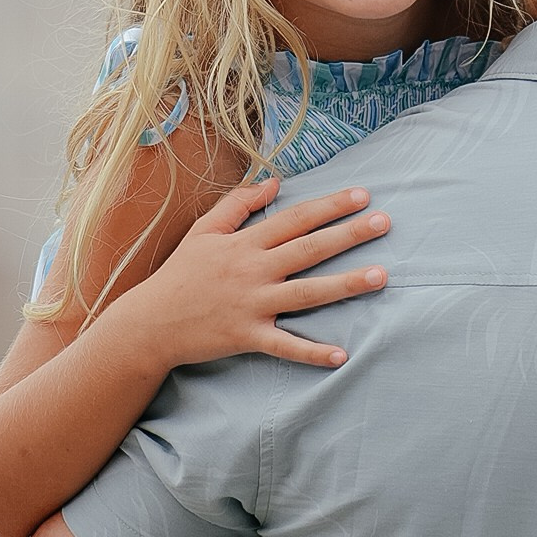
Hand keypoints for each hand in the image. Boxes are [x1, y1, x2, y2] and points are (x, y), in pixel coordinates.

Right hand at [125, 173, 390, 375]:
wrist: (150, 323)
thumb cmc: (180, 274)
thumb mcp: (204, 230)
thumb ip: (238, 204)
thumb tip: (272, 181)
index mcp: (244, 243)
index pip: (295, 218)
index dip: (330, 205)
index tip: (363, 195)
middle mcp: (252, 271)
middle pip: (309, 249)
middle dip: (349, 234)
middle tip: (385, 222)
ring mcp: (252, 305)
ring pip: (307, 293)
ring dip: (346, 285)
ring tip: (381, 276)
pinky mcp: (247, 336)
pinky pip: (285, 346)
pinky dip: (312, 352)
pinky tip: (341, 355)